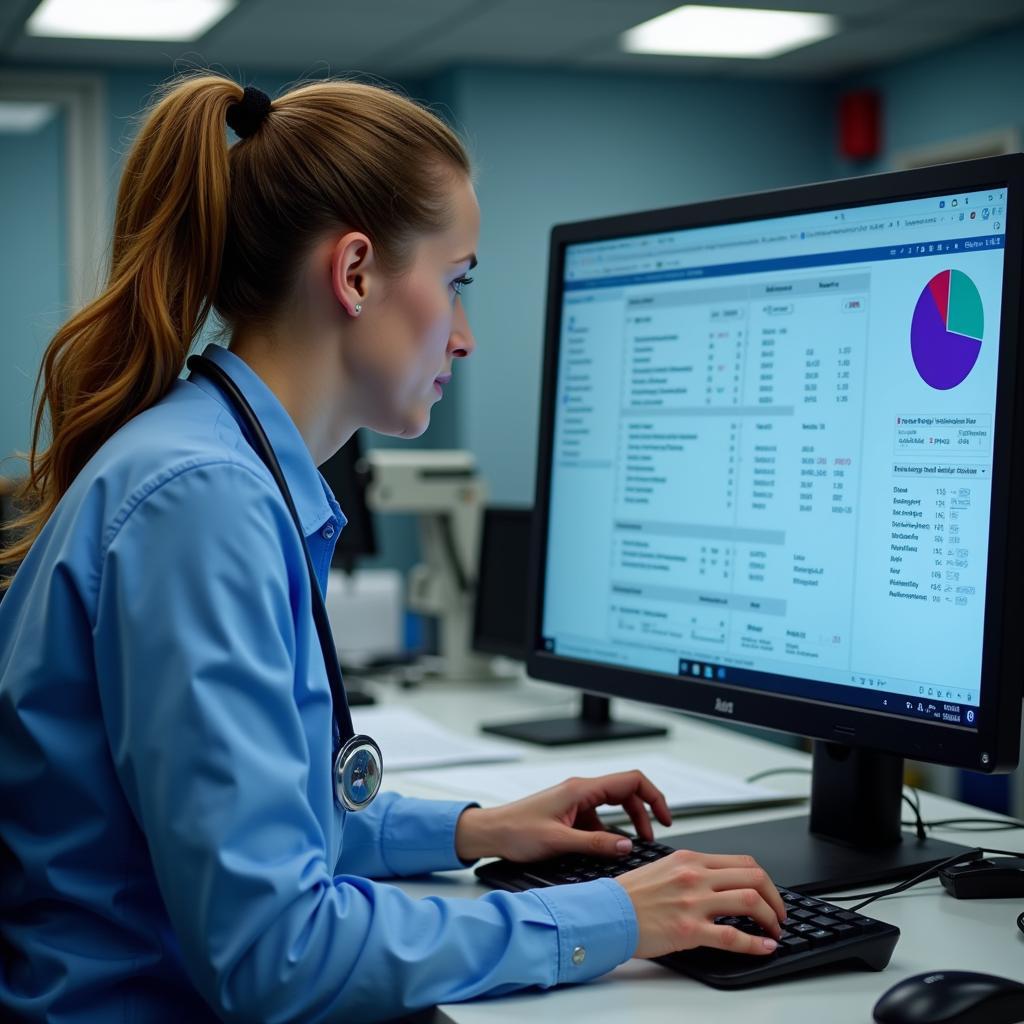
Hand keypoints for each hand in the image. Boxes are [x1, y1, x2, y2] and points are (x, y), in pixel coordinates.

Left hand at [455, 770, 672, 862]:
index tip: (665, 818)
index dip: (654, 797)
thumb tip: (626, 845)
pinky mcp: (570, 814)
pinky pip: (598, 819)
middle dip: (644, 814)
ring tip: (633, 847)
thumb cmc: (516, 831)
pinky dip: (608, 833)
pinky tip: (606, 851)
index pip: (630, 782)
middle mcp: (581, 791)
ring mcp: (575, 802)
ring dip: (627, 825)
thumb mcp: (559, 842)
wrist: (490, 833)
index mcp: (581, 789)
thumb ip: (595, 844)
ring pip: (613, 807)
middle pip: (626, 793)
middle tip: (652, 838)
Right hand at [615, 849, 786, 958]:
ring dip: (771, 919)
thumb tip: (717, 881)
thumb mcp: (663, 868)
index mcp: (690, 859)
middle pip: (754, 878)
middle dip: (775, 898)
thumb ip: (691, 871)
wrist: (607, 912)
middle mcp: (695, 876)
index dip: (765, 880)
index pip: (742, 862)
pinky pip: (733, 936)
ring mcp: (694, 902)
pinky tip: (764, 948)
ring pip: (750, 901)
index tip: (769, 894)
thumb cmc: (630, 894)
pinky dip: (755, 944)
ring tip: (773, 931)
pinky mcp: (689, 930)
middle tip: (779, 914)